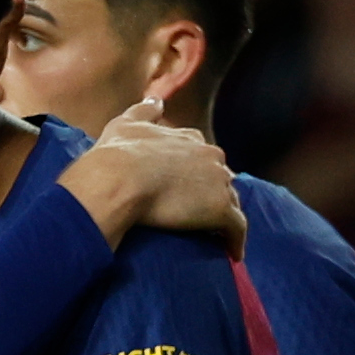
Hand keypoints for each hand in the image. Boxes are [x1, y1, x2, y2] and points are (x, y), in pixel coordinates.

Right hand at [71, 101, 242, 244]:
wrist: (117, 179)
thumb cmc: (118, 153)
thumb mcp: (127, 123)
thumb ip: (144, 111)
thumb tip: (156, 100)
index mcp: (191, 139)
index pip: (204, 156)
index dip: (197, 172)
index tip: (189, 186)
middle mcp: (211, 157)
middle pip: (221, 178)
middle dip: (214, 192)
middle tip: (199, 212)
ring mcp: (219, 183)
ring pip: (232, 201)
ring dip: (225, 215)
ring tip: (215, 233)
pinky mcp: (221, 210)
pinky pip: (237, 228)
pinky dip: (236, 241)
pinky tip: (233, 254)